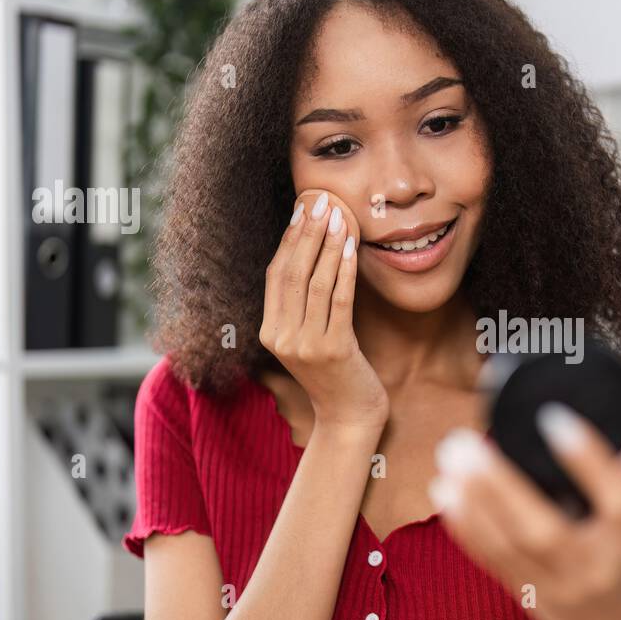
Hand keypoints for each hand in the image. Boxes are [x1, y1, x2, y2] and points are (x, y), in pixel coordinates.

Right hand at [259, 189, 387, 430]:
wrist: (349, 416)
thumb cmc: (335, 373)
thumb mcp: (309, 338)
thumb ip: (304, 306)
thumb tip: (312, 252)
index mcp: (269, 333)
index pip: (275, 276)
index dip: (288, 241)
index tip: (302, 211)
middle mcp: (281, 338)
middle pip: (291, 274)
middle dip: (307, 234)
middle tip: (320, 203)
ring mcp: (305, 346)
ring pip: (315, 284)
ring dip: (327, 246)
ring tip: (339, 217)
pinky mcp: (333, 351)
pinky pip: (339, 301)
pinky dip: (344, 271)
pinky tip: (351, 248)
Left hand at [428, 403, 620, 619]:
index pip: (617, 499)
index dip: (588, 458)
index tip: (553, 419)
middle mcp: (593, 569)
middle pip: (542, 529)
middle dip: (500, 484)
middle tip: (467, 441)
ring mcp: (557, 586)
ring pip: (508, 545)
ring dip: (473, 500)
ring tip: (450, 457)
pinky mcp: (529, 594)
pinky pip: (492, 559)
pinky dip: (466, 526)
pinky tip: (445, 492)